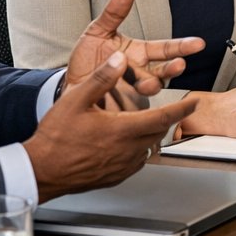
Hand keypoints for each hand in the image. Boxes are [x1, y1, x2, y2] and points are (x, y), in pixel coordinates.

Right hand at [25, 51, 197, 201]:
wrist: (41, 172)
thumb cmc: (55, 139)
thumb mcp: (76, 100)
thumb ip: (101, 78)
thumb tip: (119, 59)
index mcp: (122, 129)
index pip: (163, 117)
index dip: (182, 108)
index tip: (194, 102)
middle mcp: (127, 150)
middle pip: (159, 133)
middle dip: (167, 119)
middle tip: (170, 110)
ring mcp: (122, 166)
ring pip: (148, 148)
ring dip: (151, 135)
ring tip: (146, 123)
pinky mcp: (115, 177)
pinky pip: (136, 162)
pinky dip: (138, 150)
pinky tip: (127, 144)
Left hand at [65, 0, 203, 103]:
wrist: (70, 90)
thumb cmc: (86, 62)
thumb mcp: (96, 33)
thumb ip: (114, 13)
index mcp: (139, 54)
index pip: (165, 49)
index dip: (182, 46)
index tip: (198, 44)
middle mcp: (142, 73)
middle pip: (165, 70)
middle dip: (173, 68)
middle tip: (178, 65)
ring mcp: (136, 92)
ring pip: (153, 89)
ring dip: (152, 85)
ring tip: (144, 85)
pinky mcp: (128, 110)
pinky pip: (138, 107)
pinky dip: (141, 106)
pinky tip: (136, 104)